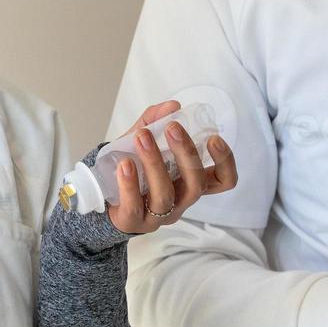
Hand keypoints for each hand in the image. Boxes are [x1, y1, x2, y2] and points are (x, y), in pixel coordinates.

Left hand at [109, 100, 238, 234]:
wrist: (102, 198)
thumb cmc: (133, 169)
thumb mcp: (143, 142)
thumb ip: (154, 121)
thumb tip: (171, 105)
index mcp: (190, 182)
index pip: (223, 180)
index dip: (225, 162)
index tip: (213, 139)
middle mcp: (180, 200)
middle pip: (196, 184)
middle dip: (186, 153)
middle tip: (172, 127)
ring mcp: (158, 215)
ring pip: (164, 194)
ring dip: (154, 163)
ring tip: (141, 137)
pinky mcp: (133, 221)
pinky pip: (134, 206)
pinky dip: (130, 183)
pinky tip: (124, 164)